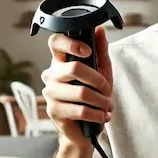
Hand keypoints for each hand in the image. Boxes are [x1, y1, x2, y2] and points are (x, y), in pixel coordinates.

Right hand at [41, 26, 113, 148]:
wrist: (85, 127)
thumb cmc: (92, 96)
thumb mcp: (100, 71)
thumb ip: (100, 51)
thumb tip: (100, 30)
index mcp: (60, 61)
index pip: (55, 42)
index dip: (71, 43)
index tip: (88, 51)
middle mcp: (51, 75)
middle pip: (74, 68)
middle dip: (98, 80)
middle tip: (107, 89)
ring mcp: (50, 93)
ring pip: (82, 92)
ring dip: (101, 101)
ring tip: (107, 106)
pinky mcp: (54, 111)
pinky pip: (81, 110)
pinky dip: (97, 114)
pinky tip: (102, 116)